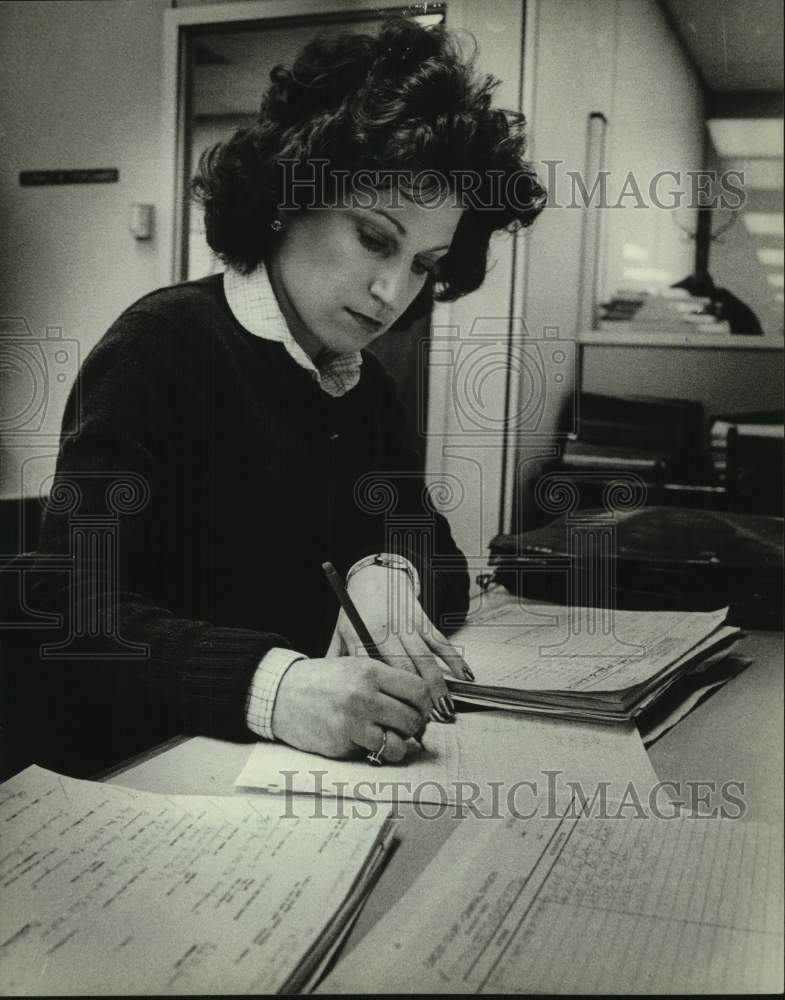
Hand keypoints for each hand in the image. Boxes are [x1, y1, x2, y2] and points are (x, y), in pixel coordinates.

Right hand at [271, 655, 429, 760]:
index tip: (422, 710)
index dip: (425, 704)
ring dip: (400, 744)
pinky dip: (377, 751)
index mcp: (369, 670)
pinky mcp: (341, 742)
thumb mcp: (353, 666)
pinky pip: (375, 752)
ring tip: (391, 738)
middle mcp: (363, 694)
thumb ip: (384, 679)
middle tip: (407, 727)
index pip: (418, 689)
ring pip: (399, 742)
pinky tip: (368, 742)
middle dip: (415, 726)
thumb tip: (420, 701)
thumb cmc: (320, 680)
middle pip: (412, 718)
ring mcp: (351, 720)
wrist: (280, 693)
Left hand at [327, 564, 473, 721]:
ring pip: (426, 660)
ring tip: (445, 709)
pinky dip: (455, 659)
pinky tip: (465, 676)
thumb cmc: (356, 609)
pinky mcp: (424, 620)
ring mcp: (408, 625)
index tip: (390, 717)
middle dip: (416, 698)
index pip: (372, 669)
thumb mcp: (341, 630)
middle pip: (404, 669)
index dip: (383, 695)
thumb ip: (337, 658)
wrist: (376, 576)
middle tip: (424, 723)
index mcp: (362, 634)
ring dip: (438, 686)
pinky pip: (441, 642)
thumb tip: (326, 690)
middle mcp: (387, 631)